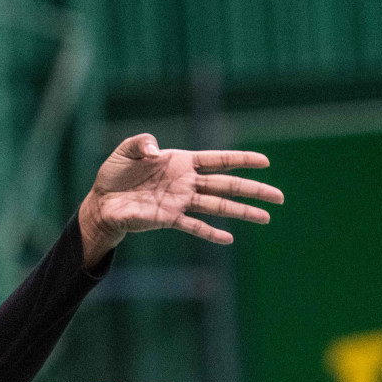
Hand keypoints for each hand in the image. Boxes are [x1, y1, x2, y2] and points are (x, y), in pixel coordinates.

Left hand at [77, 133, 282, 266]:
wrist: (101, 201)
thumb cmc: (115, 174)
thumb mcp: (126, 151)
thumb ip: (142, 143)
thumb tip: (156, 152)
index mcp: (181, 162)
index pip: (218, 159)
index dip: (242, 159)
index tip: (266, 162)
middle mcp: (186, 182)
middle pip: (227, 184)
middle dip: (254, 189)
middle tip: (280, 197)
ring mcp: (180, 202)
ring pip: (218, 206)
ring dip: (242, 212)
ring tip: (266, 218)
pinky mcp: (168, 219)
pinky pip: (194, 226)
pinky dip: (211, 233)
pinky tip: (229, 239)